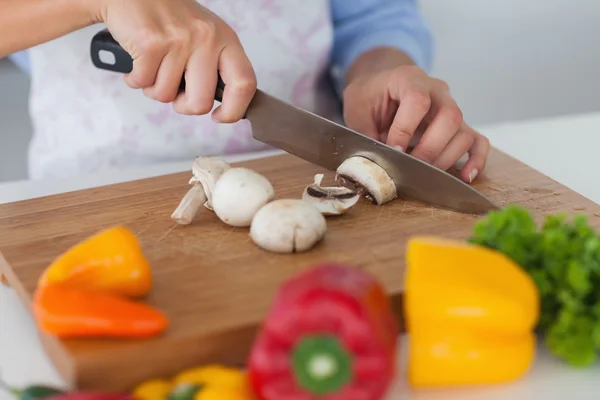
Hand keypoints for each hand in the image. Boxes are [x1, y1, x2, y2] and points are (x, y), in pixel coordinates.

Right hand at [99, 0, 255, 121]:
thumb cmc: (169, 17)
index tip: (219, 116)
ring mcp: (179, 40)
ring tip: (153, 67)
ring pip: (166, 96)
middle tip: (174, 92)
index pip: (244, 84)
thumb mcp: (205, 34)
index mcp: (225, 39)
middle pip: (201, 103)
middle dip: (182, 106)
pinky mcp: (150, 43)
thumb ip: (216, 66)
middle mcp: (206, 38)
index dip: (234, 110)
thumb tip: (226, 105)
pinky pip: (143, 83)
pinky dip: (134, 79)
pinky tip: (137, 62)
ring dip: (153, 88)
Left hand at [342, 65, 488, 182]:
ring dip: (447, 158)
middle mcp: (437, 91)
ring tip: (426, 174)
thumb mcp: (356, 108)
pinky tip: (465, 177)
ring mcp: (451, 108)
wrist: (382, 89)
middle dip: (430, 148)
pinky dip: (475, 160)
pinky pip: (477, 141)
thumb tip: (372, 163)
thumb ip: (363, 132)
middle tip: (412, 167)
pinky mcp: (458, 127)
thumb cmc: (369, 97)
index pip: (418, 100)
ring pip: (464, 132)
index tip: (393, 150)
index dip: (406, 129)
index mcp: (409, 78)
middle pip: (451, 116)